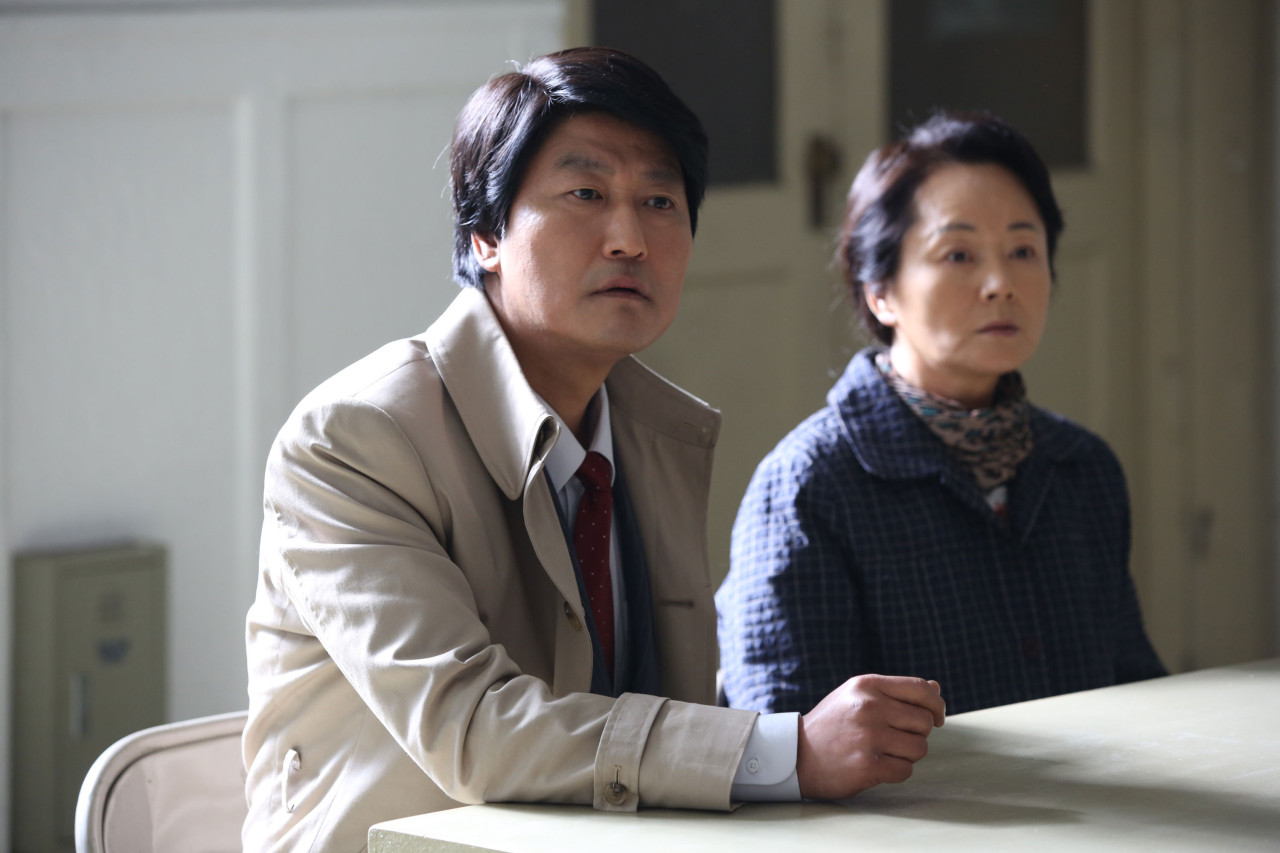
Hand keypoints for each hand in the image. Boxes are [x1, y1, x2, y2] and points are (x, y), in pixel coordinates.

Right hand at [795, 674, 944, 799]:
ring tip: (882, 751)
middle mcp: (869, 707)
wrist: (795, 755)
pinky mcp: (867, 765)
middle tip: (894, 738)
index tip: (937, 717)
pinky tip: (876, 766)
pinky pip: (906, 770)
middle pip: (924, 722)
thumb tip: (935, 689)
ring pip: (920, 748)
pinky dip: (896, 771)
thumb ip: (895, 692)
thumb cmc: (832, 724)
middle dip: (916, 733)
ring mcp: (869, 736)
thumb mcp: (857, 697)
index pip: (921, 690)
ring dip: (907, 754)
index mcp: (867, 685)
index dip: (936, 705)